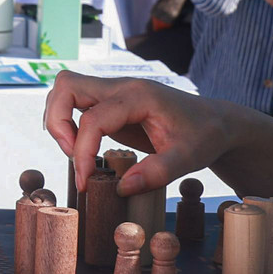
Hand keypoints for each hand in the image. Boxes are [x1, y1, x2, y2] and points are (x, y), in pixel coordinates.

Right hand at [42, 71, 242, 197]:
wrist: (214, 123)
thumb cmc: (204, 137)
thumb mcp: (189, 158)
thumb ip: (158, 172)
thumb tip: (122, 187)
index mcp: (139, 96)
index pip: (93, 118)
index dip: (82, 152)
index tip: (86, 183)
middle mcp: (121, 87)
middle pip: (67, 86)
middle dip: (58, 123)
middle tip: (73, 157)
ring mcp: (114, 93)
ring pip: (66, 91)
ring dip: (60, 122)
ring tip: (77, 155)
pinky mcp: (111, 104)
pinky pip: (75, 104)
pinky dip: (68, 124)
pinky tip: (85, 150)